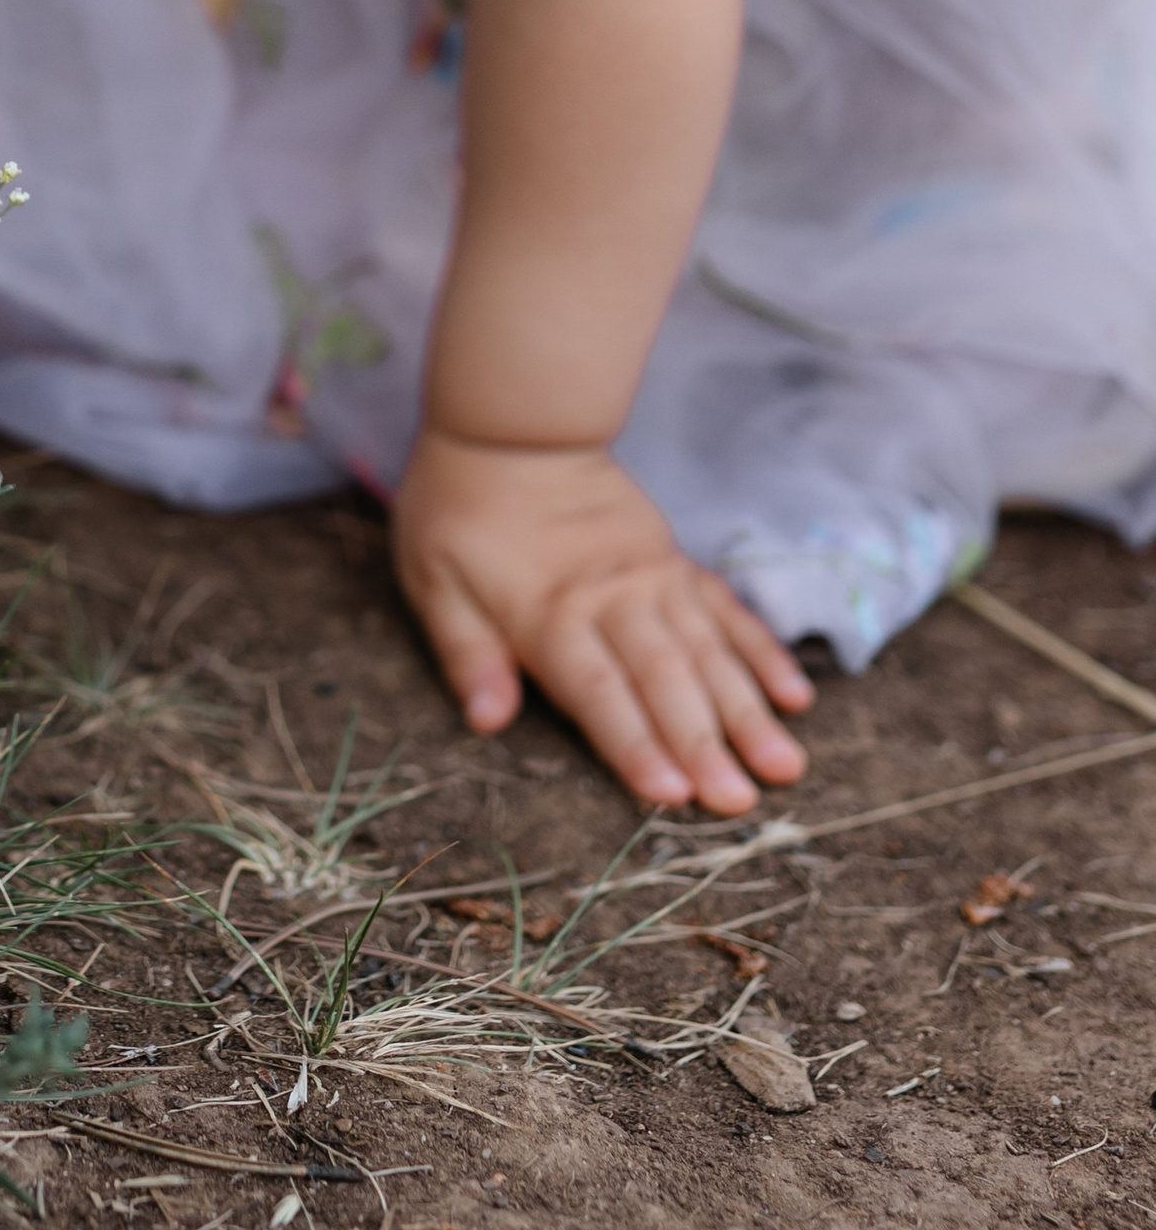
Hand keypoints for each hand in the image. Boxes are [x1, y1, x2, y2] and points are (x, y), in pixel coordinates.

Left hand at [392, 428, 811, 815]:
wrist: (513, 426)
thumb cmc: (460, 509)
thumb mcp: (433, 579)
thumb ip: (467, 652)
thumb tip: (486, 721)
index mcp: (550, 614)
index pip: (599, 692)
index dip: (635, 745)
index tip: (673, 796)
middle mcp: (613, 599)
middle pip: (665, 681)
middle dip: (705, 746)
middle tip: (742, 803)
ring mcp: (654, 578)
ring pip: (709, 652)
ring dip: (748, 711)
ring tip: (784, 765)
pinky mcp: (675, 560)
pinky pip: (727, 610)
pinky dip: (762, 652)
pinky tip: (794, 695)